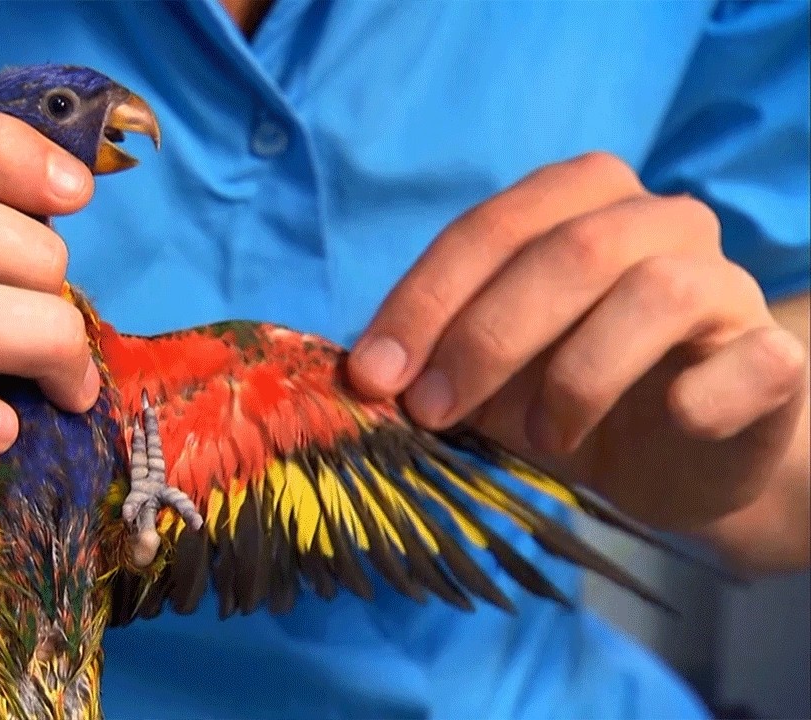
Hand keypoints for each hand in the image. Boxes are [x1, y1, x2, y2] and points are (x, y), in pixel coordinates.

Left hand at [348, 152, 807, 539]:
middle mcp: (657, 219)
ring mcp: (725, 282)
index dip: (425, 301)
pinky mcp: (773, 354)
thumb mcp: (485, 372)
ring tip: (544, 437)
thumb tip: (364, 372)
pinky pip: (751, 361)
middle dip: (484, 337)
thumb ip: (432, 356)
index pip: (490, 229)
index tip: (374, 374)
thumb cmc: (564, 396)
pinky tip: (672, 420)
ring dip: (579, 375)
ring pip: (655, 291)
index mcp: (577, 200)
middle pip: (568, 252)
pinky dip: (701, 397)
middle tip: (432, 411)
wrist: (674, 461)